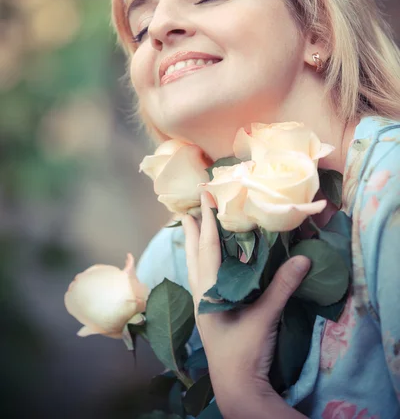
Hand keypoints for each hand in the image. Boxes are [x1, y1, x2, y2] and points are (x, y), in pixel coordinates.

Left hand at [182, 192, 310, 418]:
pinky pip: (203, 281)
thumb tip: (303, 259)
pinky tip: (210, 265)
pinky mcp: (211, 316)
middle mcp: (202, 297)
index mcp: (208, 293)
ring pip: (195, 269)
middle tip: (189, 209)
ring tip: (194, 230)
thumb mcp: (264, 317)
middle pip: (194, 256)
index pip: (207, 250)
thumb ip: (282, 287)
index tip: (204, 199)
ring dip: (196, 247)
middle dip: (193, 232)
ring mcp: (205, 307)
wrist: (237, 389)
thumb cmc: (245, 352)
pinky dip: (204, 265)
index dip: (208, 222)